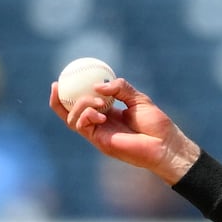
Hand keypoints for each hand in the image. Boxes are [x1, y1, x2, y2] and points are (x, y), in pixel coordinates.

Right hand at [48, 76, 199, 183]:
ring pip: (73, 118)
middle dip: (58, 100)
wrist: (165, 145)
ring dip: (80, 105)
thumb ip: (119, 88)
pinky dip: (87, 115)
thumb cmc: (156, 124)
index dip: (71, 91)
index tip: (65, 76)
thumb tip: (98, 86)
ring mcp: (99, 134)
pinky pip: (82, 126)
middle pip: (69, 113)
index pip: (83, 102)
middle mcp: (100, 124)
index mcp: (108, 113)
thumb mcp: (138, 98)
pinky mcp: (100, 142)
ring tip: (99, 102)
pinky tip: (101, 114)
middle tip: (56, 85)